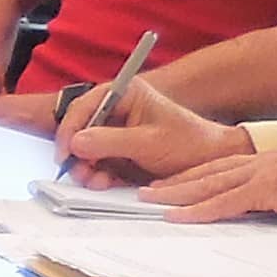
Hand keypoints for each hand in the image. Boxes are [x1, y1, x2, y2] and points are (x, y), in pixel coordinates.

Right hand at [56, 78, 253, 186]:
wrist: (210, 162)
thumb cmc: (189, 142)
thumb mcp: (149, 142)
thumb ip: (111, 141)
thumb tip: (77, 142)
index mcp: (125, 94)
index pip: (85, 106)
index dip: (71, 129)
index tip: (66, 152)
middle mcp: (117, 110)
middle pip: (80, 129)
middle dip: (78, 153)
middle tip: (81, 172)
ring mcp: (117, 132)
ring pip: (86, 149)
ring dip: (86, 167)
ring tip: (96, 181)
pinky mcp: (119, 152)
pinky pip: (97, 163)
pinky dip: (97, 175)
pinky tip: (105, 183)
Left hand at [138, 147, 276, 224]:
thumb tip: (268, 209)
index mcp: (268, 161)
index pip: (221, 167)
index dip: (193, 174)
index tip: (170, 182)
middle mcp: (260, 162)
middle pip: (207, 171)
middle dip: (175, 181)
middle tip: (147, 190)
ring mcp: (263, 173)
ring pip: (209, 183)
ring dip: (176, 192)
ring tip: (150, 200)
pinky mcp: (268, 189)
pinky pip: (226, 201)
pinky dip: (200, 209)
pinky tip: (179, 216)